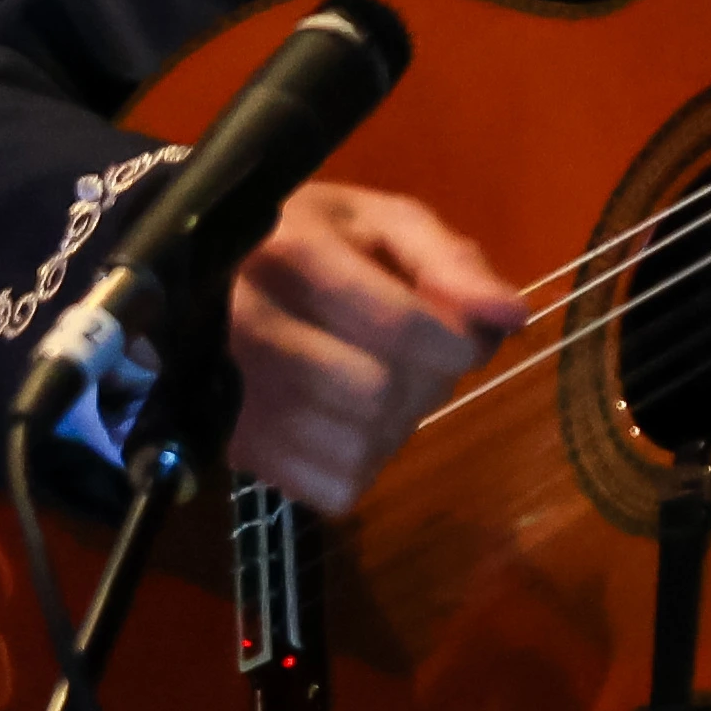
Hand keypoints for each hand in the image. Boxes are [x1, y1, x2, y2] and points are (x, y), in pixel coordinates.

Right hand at [222, 184, 528, 512]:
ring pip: (360, 446)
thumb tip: (513, 315)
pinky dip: (361, 464)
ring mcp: (234, 394)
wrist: (197, 286)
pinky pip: (335, 487)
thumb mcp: (377, 223)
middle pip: (380, 391)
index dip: (454, 344)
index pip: (395, 324)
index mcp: (290, 251)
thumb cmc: (306, 246)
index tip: (464, 340)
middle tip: (414, 359)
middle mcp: (250, 324)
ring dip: (396, 426)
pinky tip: (345, 423)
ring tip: (378, 387)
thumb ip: (449, 260)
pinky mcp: (236, 449)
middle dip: (424, 382)